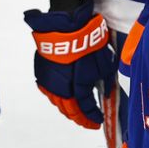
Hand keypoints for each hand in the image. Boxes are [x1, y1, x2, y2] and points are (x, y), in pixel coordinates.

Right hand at [24, 0, 115, 128]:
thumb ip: (105, 81)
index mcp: (77, 90)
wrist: (65, 26)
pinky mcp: (41, 73)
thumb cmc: (86, 43)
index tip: (98, 121)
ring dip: (67, 109)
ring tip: (76, 111)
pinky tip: (63, 97)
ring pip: (58, 103)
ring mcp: (49, 83)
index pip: (86, 110)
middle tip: (87, 120)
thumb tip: (107, 91)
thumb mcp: (103, 64)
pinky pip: (49, 92)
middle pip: (70, 111)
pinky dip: (57, 98)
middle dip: (80, 118)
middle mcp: (60, 90)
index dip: (92, 118)